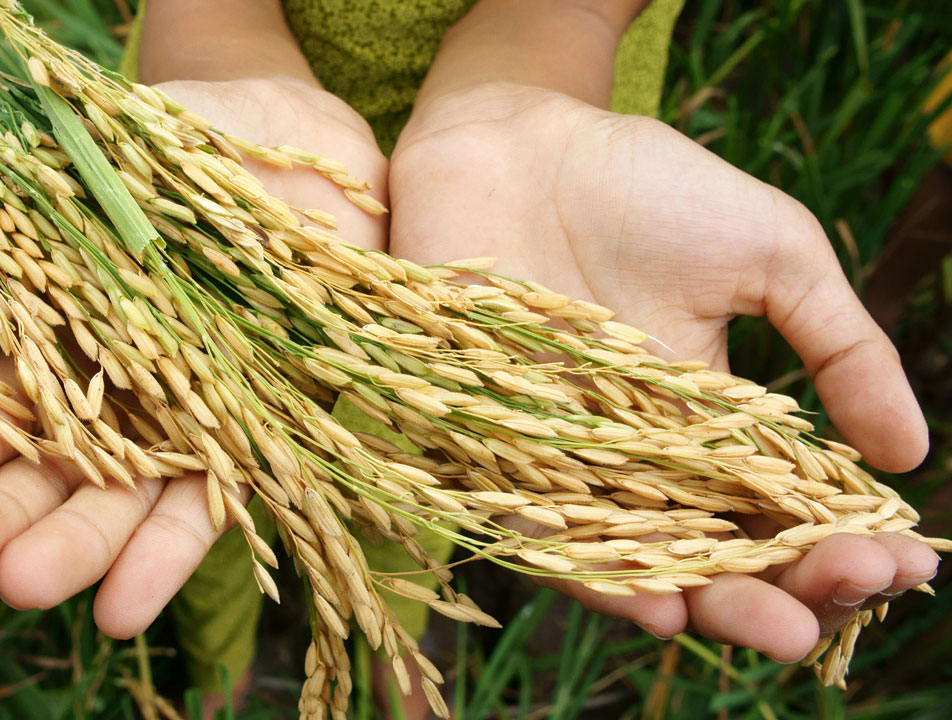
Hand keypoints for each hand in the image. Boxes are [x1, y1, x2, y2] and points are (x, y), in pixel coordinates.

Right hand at [0, 77, 387, 636]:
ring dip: (73, 547)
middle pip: (49, 472)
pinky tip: (123, 606)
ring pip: (122, 500)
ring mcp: (189, 418)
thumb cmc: (161, 147)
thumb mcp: (55, 175)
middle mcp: (118, 395)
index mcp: (57, 341)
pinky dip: (169, 553)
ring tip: (22, 586)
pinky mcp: (260, 432)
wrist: (285, 134)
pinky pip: (215, 502)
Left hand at [388, 82, 937, 660]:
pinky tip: (649, 602)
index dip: (834, 546)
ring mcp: (559, 455)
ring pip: (630, 559)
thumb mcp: (769, 252)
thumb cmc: (644, 185)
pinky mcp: (484, 444)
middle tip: (824, 612)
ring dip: (698, 603)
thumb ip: (837, 346)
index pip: (776, 512)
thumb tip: (908, 453)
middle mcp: (634, 456)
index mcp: (708, 422)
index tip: (897, 561)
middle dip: (771, 595)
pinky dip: (588, 569)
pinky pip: (533, 525)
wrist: (516, 139)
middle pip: (707, 556)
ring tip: (761, 626)